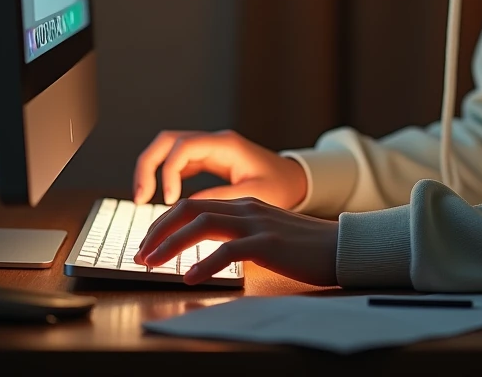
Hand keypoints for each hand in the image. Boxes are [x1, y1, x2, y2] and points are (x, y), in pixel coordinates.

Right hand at [133, 128, 307, 208]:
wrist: (295, 180)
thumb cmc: (280, 187)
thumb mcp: (254, 195)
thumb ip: (221, 198)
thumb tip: (187, 206)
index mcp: (226, 144)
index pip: (184, 147)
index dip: (169, 171)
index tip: (168, 201)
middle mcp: (213, 142)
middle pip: (167, 140)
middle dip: (148, 165)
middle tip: (140, 197)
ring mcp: (208, 149)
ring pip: (167, 148)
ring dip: (151, 169)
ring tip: (142, 199)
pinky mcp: (207, 160)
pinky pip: (176, 162)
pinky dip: (162, 176)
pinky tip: (159, 199)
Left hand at [134, 196, 338, 286]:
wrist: (341, 246)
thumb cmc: (304, 247)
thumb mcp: (266, 235)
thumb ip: (239, 237)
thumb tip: (208, 255)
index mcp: (243, 204)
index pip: (194, 205)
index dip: (166, 223)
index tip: (148, 244)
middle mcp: (246, 208)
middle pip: (190, 208)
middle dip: (159, 230)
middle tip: (140, 254)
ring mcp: (256, 223)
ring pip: (203, 223)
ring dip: (172, 244)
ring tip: (152, 263)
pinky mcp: (268, 243)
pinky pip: (229, 250)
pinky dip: (205, 263)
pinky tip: (189, 277)